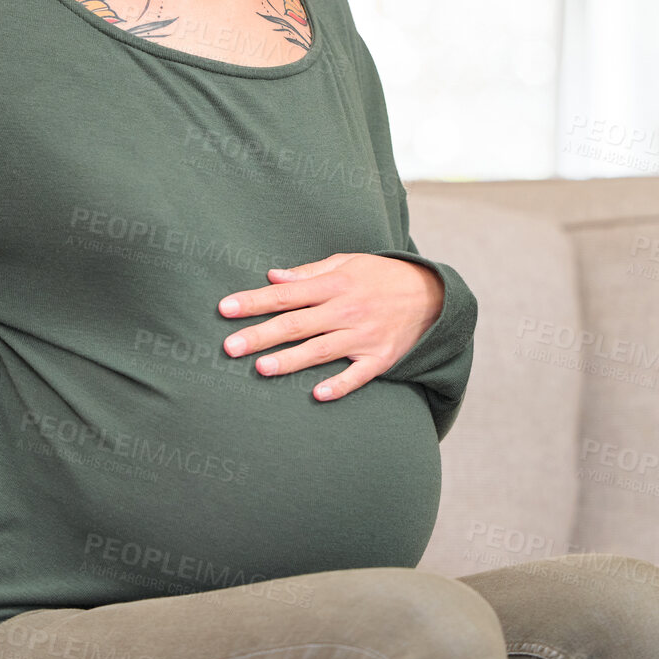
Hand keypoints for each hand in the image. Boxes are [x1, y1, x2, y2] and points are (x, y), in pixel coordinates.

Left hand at [218, 253, 442, 402]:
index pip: (286, 294)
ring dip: (291, 360)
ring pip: (321, 350)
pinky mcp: (380, 359)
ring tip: (261, 368)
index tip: (225, 308)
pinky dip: (339, 386)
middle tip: (230, 346)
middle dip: (261, 334)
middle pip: (297, 324)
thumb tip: (272, 277)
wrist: (433, 295)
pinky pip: (357, 376)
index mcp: (334, 285)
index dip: (254, 301)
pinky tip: (317, 395)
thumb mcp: (347, 263)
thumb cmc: (380, 277)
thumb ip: (308, 273)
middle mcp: (346, 311)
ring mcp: (364, 337)